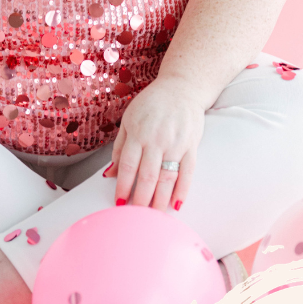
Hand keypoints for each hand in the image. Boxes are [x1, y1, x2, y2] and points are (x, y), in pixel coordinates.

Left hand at [104, 77, 206, 211]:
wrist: (182, 87)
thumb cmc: (152, 104)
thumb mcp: (129, 120)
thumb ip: (120, 147)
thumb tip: (110, 173)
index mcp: (139, 133)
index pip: (129, 165)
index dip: (123, 186)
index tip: (119, 203)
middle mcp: (157, 139)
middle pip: (147, 176)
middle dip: (141, 199)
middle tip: (137, 217)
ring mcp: (176, 143)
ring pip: (167, 177)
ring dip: (160, 199)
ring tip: (154, 216)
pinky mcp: (192, 145)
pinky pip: (188, 172)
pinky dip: (182, 190)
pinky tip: (176, 204)